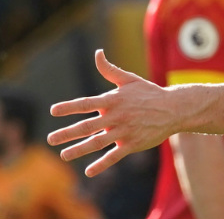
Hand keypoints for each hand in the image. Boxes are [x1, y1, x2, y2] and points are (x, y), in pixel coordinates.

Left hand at [48, 50, 173, 176]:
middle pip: (87, 126)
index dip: (69, 107)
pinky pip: (114, 156)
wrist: (174, 109)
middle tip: (50, 139)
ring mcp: (124, 131)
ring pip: (97, 142)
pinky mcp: (132, 144)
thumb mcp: (129, 79)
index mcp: (113, 100)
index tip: (53, 111)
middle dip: (67, 133)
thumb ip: (109, 69)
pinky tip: (89, 171)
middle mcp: (116, 116)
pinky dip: (101, 164)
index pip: (86, 103)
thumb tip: (97, 53)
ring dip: (79, 150)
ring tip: (64, 155)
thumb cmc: (149, 93)